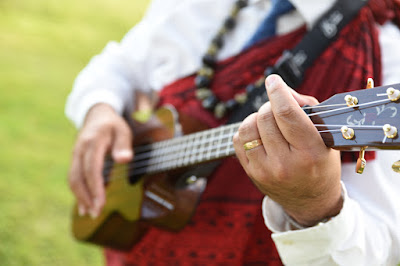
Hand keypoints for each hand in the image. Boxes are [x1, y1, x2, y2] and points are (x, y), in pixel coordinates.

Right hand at [68, 103, 132, 217]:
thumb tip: (124, 159)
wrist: (97, 115)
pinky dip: (78, 192)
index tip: (100, 203)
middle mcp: (80, 150)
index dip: (95, 187)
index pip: (91, 169)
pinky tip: (84, 205)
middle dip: (86, 197)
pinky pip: (74, 178)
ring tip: (90, 213)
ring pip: (73, 179)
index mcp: (92, 142)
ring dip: (80, 197)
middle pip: (78, 177)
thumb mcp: (123, 130)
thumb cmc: (113, 125)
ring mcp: (75, 155)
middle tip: (96, 213)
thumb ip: (123, 144)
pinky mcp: (75, 160)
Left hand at [233, 75, 342, 226]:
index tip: (273, 80)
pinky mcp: (251, 173)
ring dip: (256, 117)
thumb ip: (306, 108)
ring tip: (268, 121)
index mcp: (310, 152)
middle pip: (265, 118)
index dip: (277, 92)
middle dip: (269, 105)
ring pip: (247, 127)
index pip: (286, 114)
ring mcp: (265, 170)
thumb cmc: (320, 163)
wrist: (310, 201)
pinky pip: (238, 140)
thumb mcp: (325, 136)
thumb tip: (280, 90)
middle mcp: (285, 164)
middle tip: (276, 107)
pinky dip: (247, 130)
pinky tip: (259, 133)